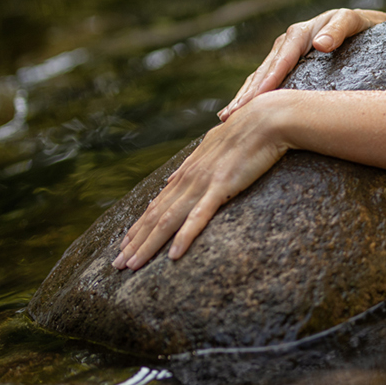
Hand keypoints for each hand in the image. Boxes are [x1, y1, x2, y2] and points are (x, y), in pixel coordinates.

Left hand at [113, 95, 295, 268]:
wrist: (267, 119)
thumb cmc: (248, 131)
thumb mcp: (213, 147)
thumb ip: (192, 165)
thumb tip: (173, 179)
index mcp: (188, 172)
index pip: (156, 204)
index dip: (138, 226)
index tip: (125, 244)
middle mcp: (188, 179)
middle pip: (155, 216)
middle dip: (134, 242)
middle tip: (118, 264)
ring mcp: (202, 184)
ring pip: (168, 220)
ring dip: (148, 244)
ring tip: (132, 265)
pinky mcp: (222, 187)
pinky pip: (199, 217)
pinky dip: (184, 237)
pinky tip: (174, 256)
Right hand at [220, 7, 385, 120]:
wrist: (368, 27)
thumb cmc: (364, 26)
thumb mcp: (354, 22)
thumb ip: (339, 30)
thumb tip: (321, 44)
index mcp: (298, 35)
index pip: (279, 63)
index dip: (266, 83)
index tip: (254, 102)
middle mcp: (286, 44)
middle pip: (263, 73)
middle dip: (246, 95)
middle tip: (230, 116)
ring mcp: (285, 56)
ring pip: (260, 78)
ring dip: (244, 98)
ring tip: (227, 118)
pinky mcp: (288, 67)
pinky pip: (267, 82)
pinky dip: (254, 96)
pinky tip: (243, 112)